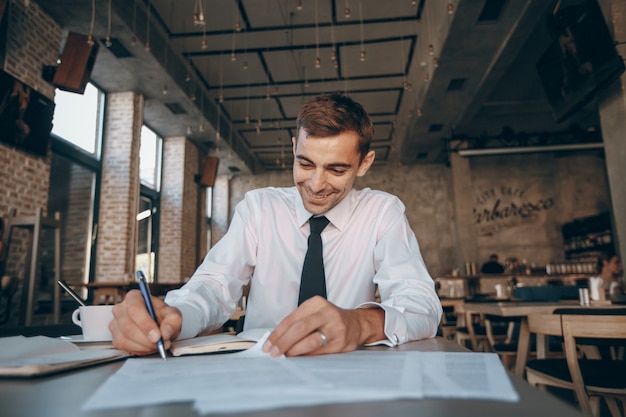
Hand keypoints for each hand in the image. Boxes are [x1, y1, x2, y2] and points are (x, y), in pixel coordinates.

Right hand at [109, 290, 181, 355]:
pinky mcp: (115, 337)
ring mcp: (115, 323)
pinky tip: (148, 347)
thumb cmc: (162, 317)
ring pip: (124, 339)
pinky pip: (123, 347)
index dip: (145, 324)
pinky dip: (138, 350)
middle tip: (160, 343)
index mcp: (134, 297)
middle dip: (146, 339)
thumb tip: (165, 331)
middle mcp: (121, 309)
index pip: (135, 309)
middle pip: (128, 327)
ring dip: (143, 346)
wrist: (159, 325)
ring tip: (156, 345)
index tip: (157, 335)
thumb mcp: (173, 314)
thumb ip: (173, 320)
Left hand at [262, 296, 384, 356]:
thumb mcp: (314, 312)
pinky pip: (319, 352)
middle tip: (274, 352)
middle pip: (300, 328)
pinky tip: (299, 358)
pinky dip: (306, 356)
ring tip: (285, 356)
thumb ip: (297, 322)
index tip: (268, 344)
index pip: (292, 318)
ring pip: (310, 342)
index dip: (277, 333)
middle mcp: (327, 314)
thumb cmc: (329, 320)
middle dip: (284, 342)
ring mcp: (335, 329)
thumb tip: (276, 340)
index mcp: (317, 303)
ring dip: (294, 351)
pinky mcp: (340, 344)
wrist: (356, 325)